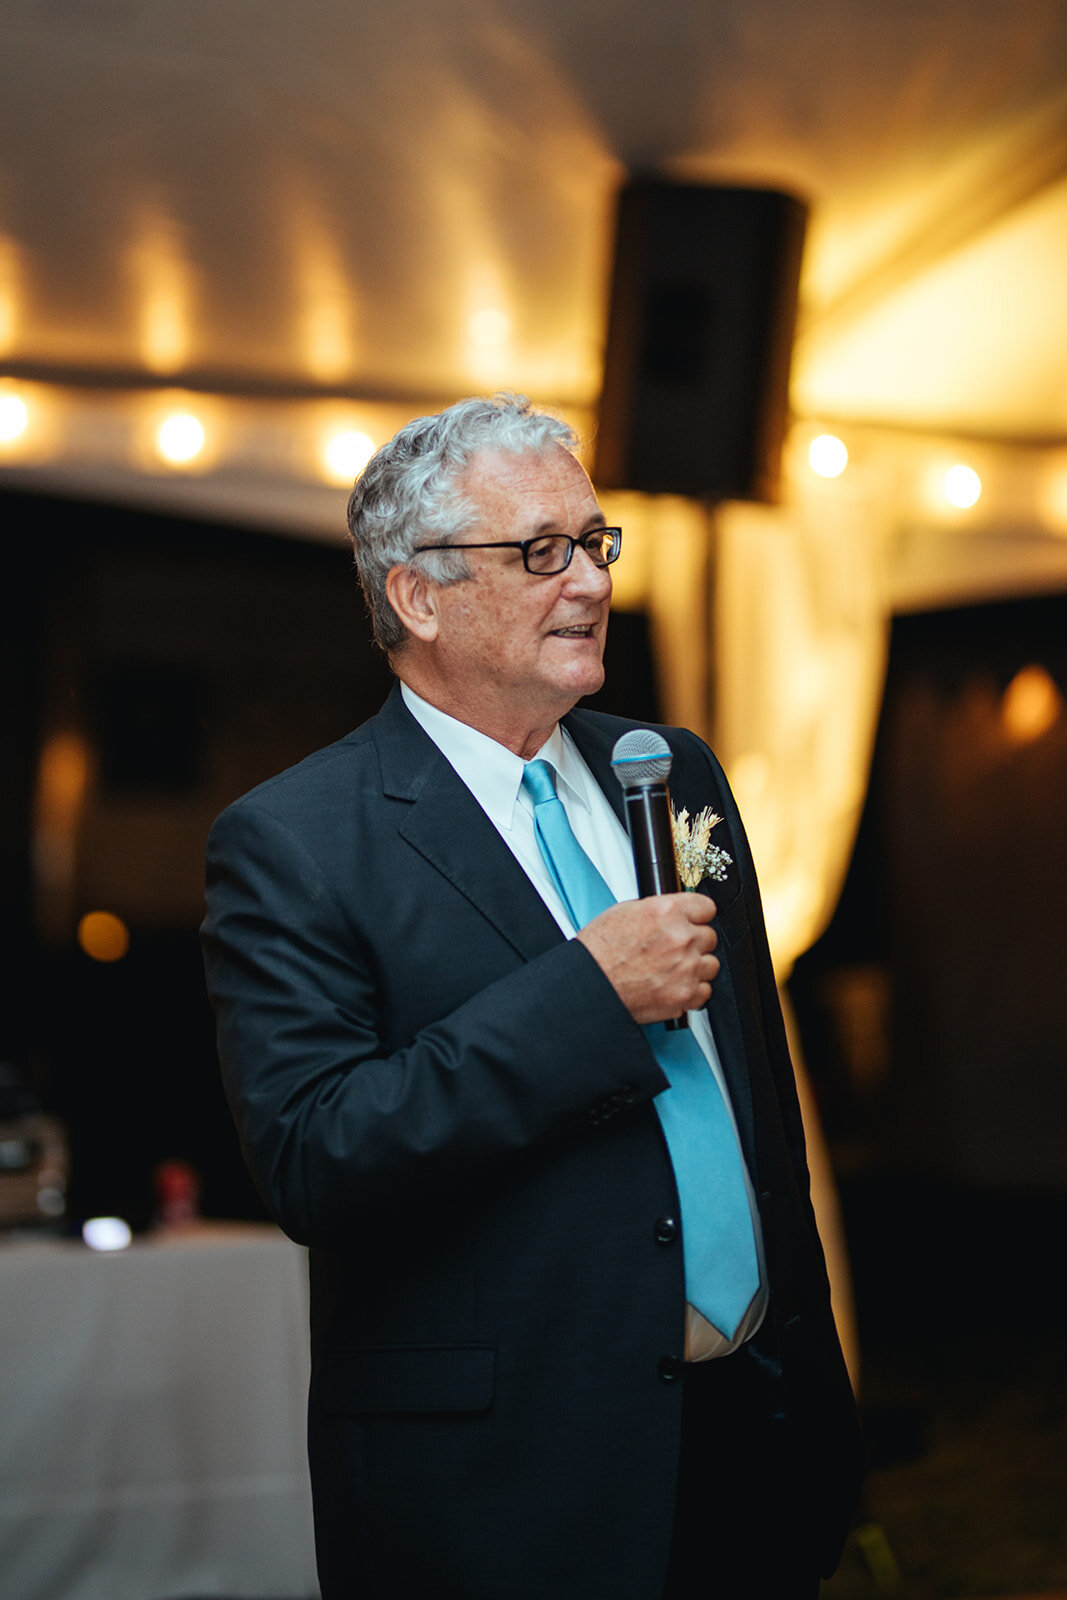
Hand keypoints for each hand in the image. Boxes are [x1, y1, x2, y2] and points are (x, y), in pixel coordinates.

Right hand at [576, 893, 718, 1024]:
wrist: (590, 986)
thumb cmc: (599, 952)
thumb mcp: (625, 912)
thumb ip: (659, 910)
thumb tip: (674, 912)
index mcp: (667, 912)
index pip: (707, 907)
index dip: (697, 915)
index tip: (694, 921)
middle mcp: (681, 938)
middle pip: (709, 936)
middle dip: (694, 942)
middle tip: (674, 949)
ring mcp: (686, 968)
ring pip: (711, 964)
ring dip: (696, 966)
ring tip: (673, 969)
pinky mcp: (685, 994)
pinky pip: (705, 990)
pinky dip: (692, 990)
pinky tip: (673, 985)